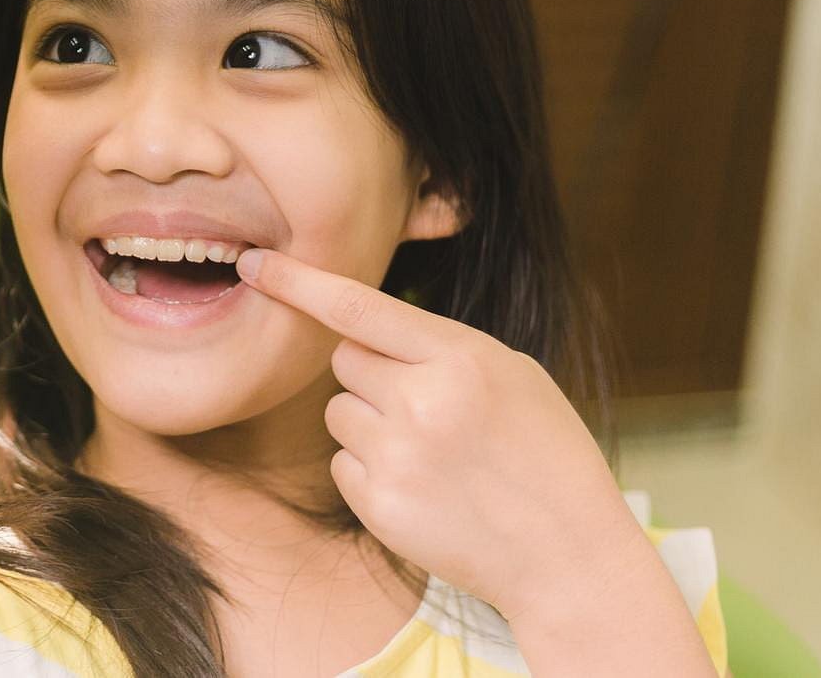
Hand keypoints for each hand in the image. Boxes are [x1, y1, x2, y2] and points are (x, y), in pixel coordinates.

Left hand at [234, 248, 645, 625]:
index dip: (298, 281)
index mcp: (459, 358)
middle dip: (372, 373)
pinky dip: (370, 469)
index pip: (358, 307)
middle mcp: (420, 402)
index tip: (253, 264)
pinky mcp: (378, 505)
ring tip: (431, 451)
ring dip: (370, 422)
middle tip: (425, 405)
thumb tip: (364, 327)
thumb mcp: (512, 375)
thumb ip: (439, 346)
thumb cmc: (544, 454)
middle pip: (344, 360)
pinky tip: (422, 486)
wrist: (567, 556)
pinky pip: (342, 462)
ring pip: (338, 411)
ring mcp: (396, 457)